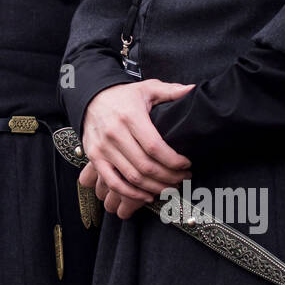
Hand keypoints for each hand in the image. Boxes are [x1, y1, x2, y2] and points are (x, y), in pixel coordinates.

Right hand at [80, 79, 193, 218]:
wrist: (91, 98)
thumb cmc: (124, 96)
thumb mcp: (147, 88)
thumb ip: (170, 91)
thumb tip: (193, 90)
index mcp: (130, 116)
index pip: (155, 147)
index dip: (173, 160)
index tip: (186, 164)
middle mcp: (114, 133)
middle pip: (146, 165)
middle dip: (169, 176)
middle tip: (183, 178)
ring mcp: (103, 148)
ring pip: (132, 177)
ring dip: (155, 187)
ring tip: (170, 186)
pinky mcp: (95, 158)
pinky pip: (113, 182)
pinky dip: (131, 194)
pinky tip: (147, 196)